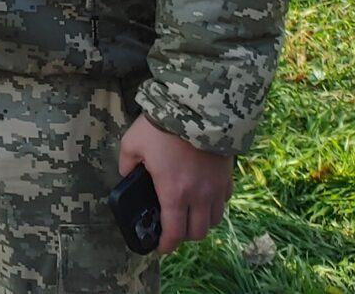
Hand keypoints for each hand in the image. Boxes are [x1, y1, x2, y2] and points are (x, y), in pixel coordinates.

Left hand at [119, 116, 232, 254]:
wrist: (197, 108)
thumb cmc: (161, 127)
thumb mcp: (132, 144)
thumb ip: (127, 164)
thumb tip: (128, 175)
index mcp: (174, 193)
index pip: (173, 232)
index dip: (166, 245)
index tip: (160, 247)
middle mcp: (199, 196)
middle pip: (197, 232)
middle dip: (184, 236)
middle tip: (173, 229)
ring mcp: (216, 187)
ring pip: (214, 220)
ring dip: (201, 222)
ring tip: (189, 214)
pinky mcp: (227, 176)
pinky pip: (224, 200)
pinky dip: (214, 205)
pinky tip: (204, 196)